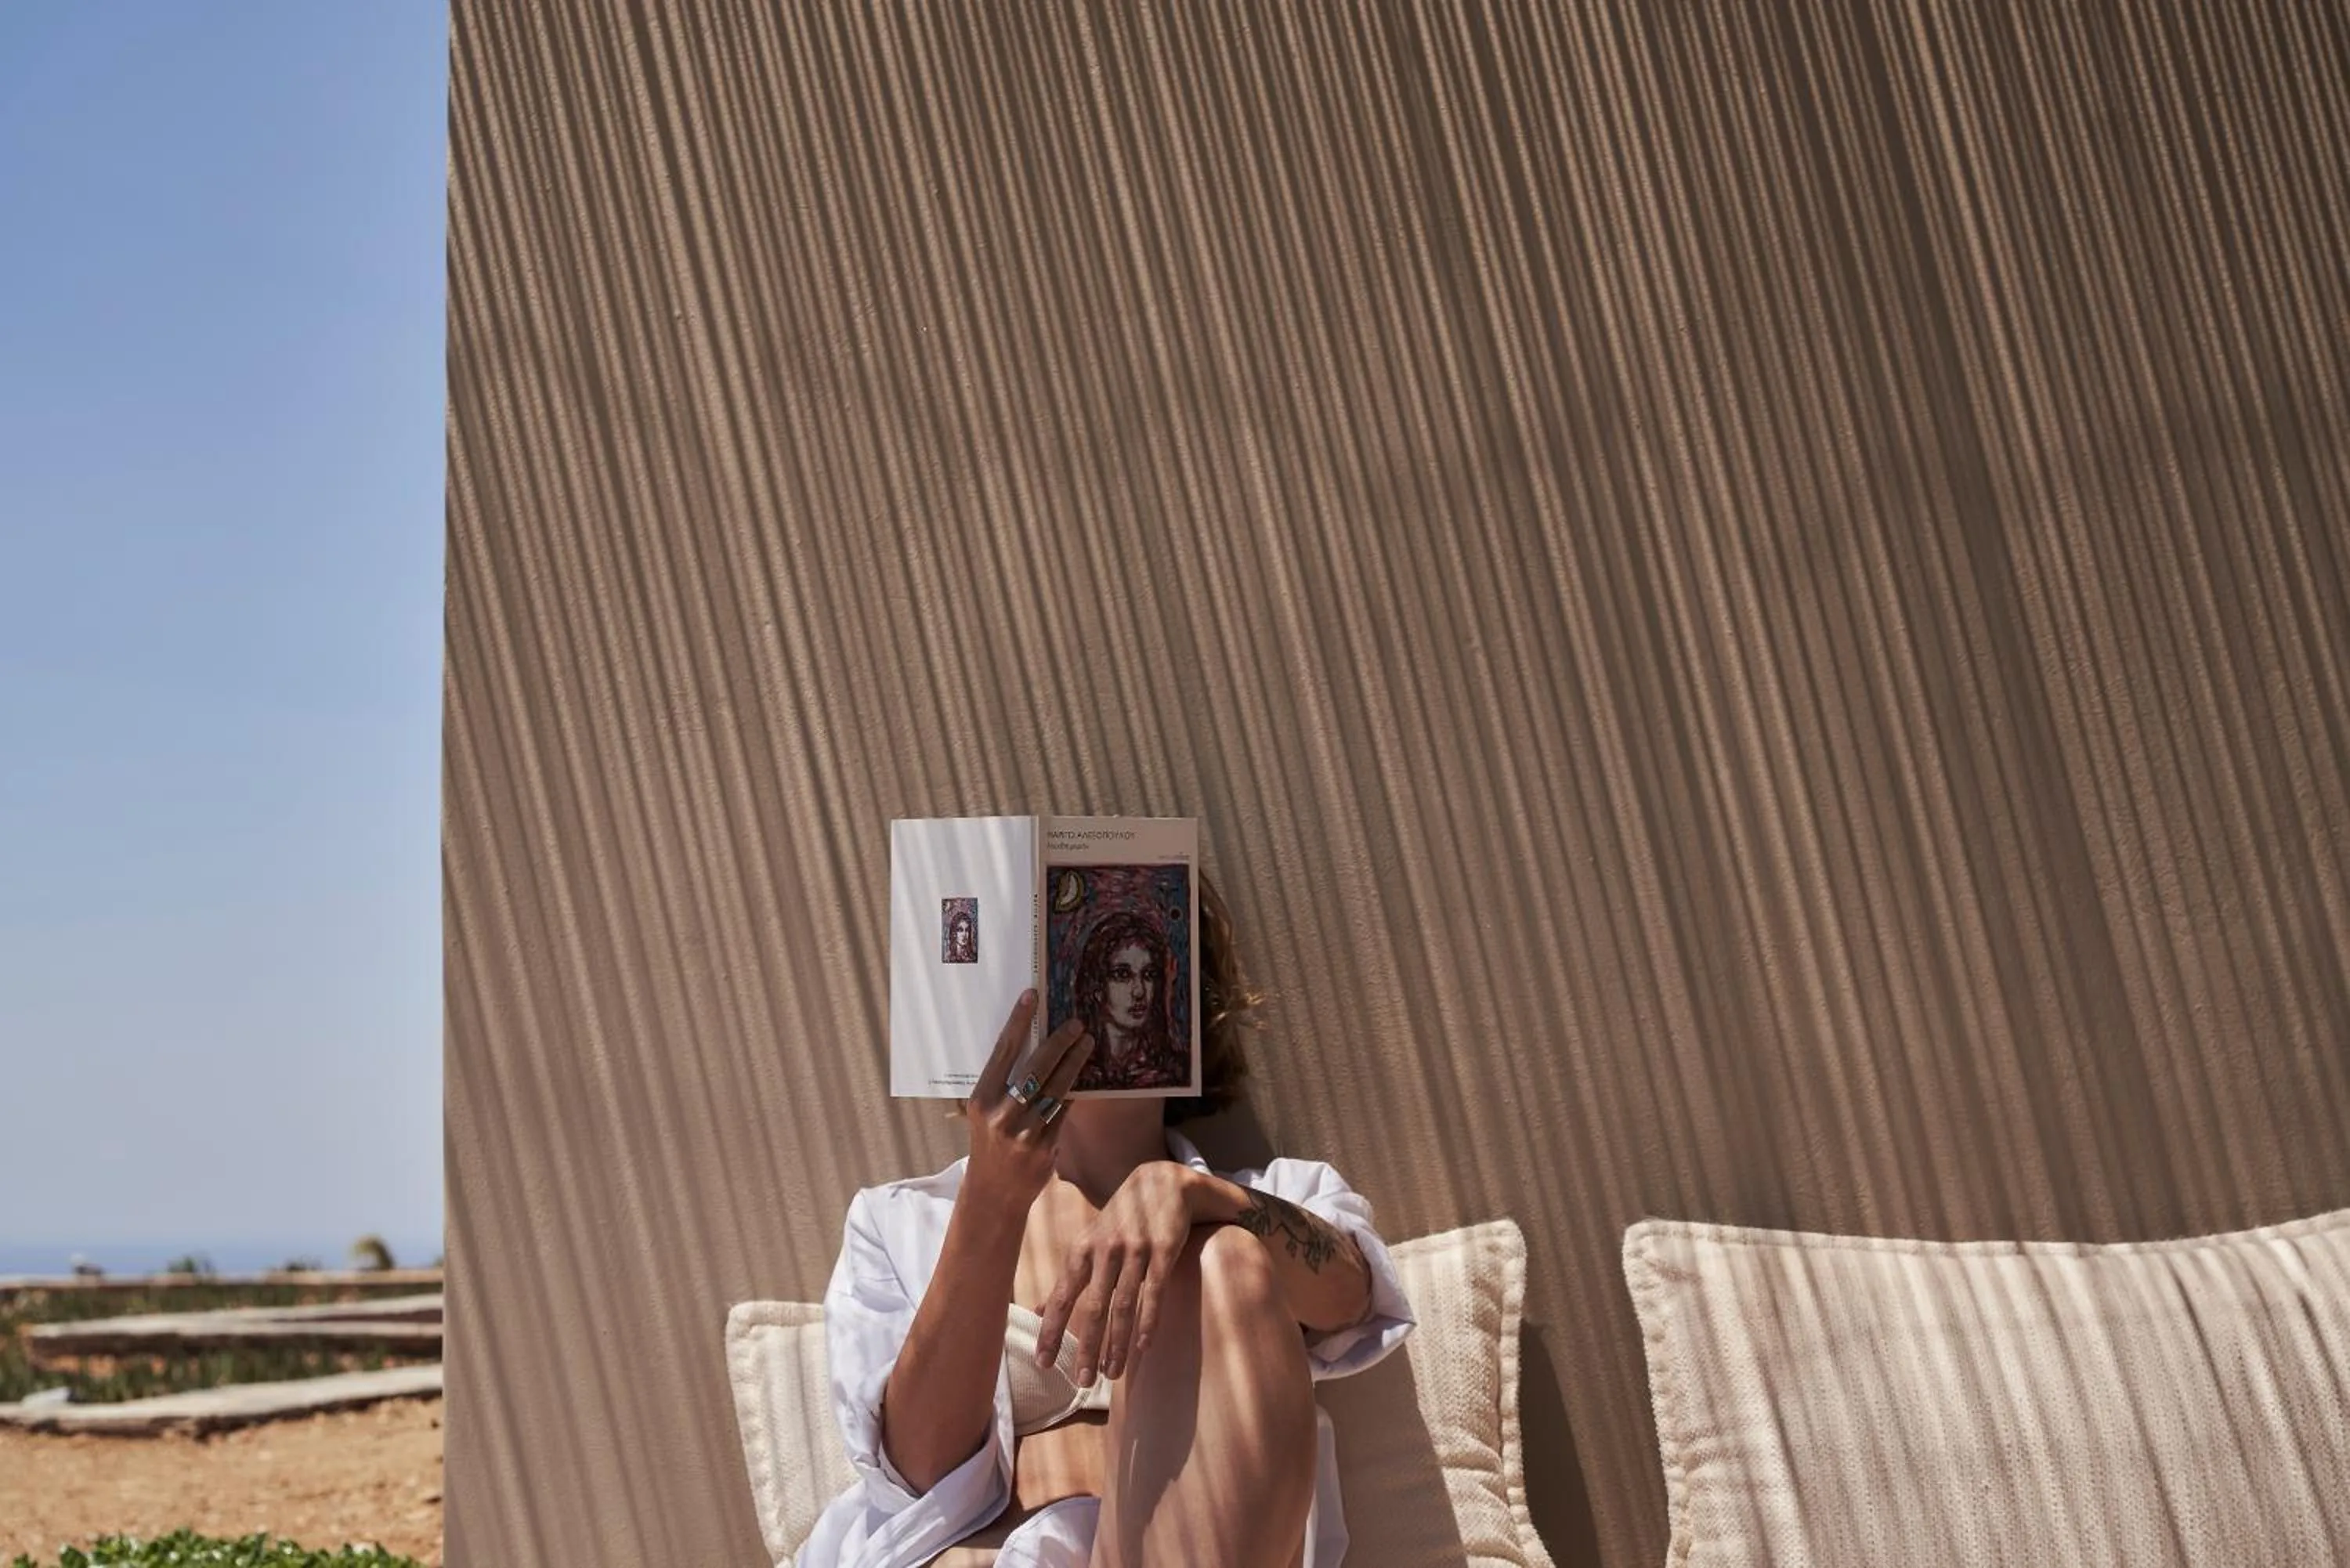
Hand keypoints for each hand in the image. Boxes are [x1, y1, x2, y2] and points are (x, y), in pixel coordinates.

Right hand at [965, 991, 1093, 1213]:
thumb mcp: (987, 1112)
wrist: (994, 1192)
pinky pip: (1064, 1110)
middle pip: (1035, 1068)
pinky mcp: (1045, 1147)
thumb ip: (1005, 1084)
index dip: (1018, 1022)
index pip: (1002, 1052)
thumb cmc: (991, 1142)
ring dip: (1074, 1062)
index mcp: (980, 1099)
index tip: (1032, 996)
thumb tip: (1038, 1043)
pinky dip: (1074, 1091)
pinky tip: (1083, 1076)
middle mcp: (1000, 1115)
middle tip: (1077, 1023)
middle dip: (1059, 1041)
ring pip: (1056, 1088)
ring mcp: (1023, 1133)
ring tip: (1087, 1043)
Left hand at [1034, 1161, 1201, 1385]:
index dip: (1051, 1331)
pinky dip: (1149, 1320)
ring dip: (1117, 1343)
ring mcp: (1135, 1249)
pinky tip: (1144, 1346)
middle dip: (1086, 1347)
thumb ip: (1067, 1279)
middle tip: (1082, 1381)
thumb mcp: (1088, 1243)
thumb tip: (1035, 1313)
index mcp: (1082, 1250)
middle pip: (1093, 1307)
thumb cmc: (1120, 1220)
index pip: (1061, 1297)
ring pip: (1124, 1304)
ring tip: (1113, 1374)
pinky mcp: (1164, 1249)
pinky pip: (1155, 1291)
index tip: (1043, 1364)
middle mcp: (1105, 1249)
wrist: (1162, 1181)